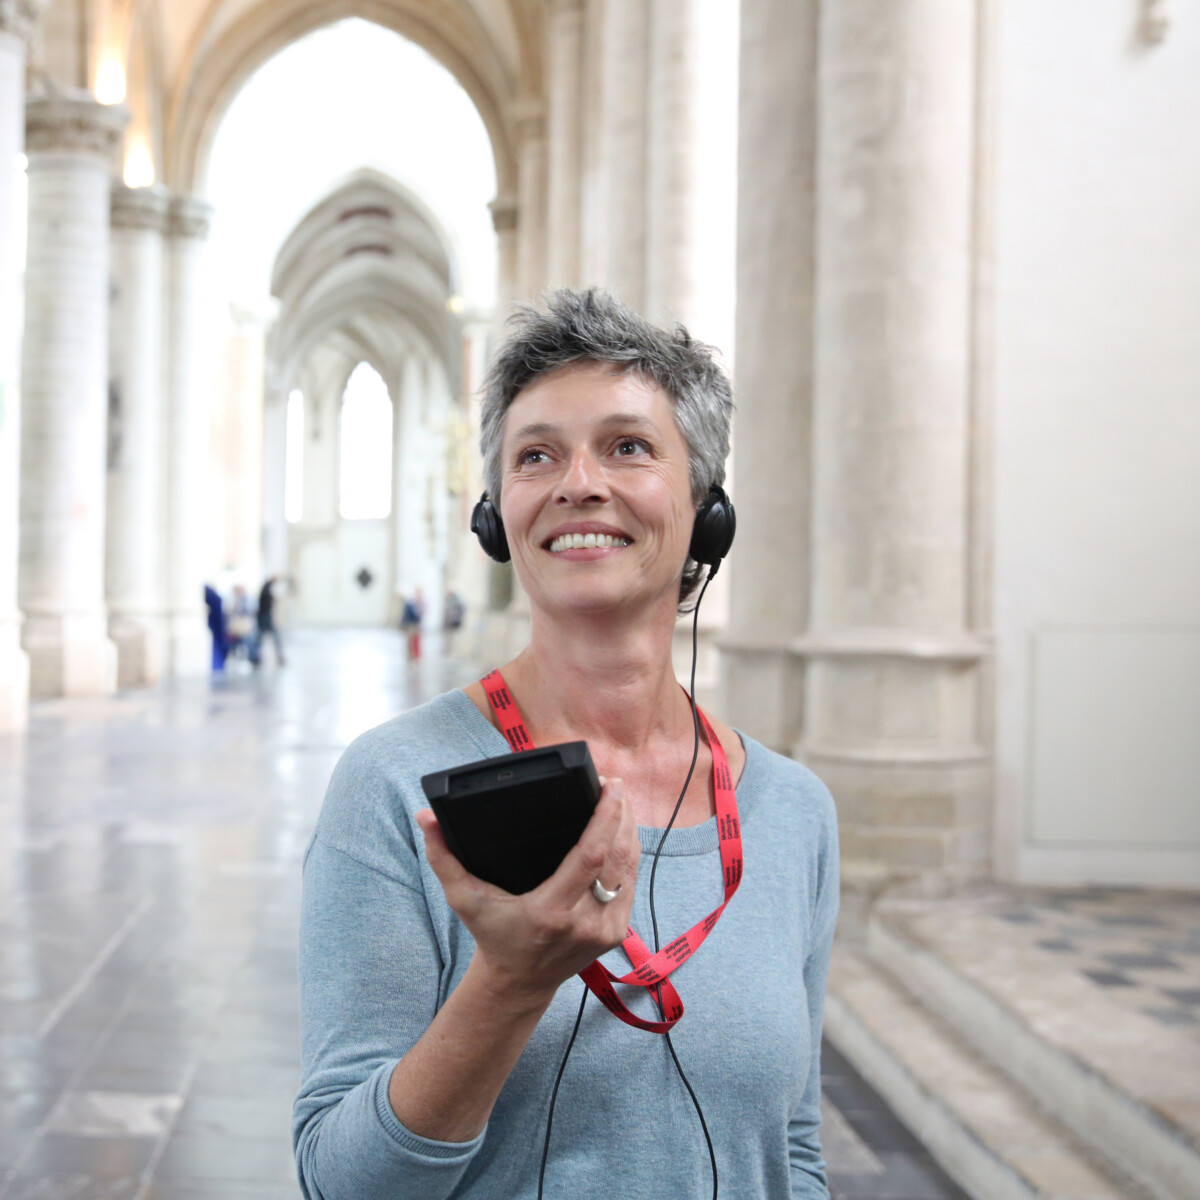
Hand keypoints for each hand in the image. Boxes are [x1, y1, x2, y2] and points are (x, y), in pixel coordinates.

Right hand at [415, 777, 639, 1004]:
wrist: (519, 983)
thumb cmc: (493, 935)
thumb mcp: (464, 899)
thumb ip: (443, 857)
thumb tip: (426, 817)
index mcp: (551, 911)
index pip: (592, 856)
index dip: (605, 818)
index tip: (608, 787)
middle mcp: (584, 922)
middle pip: (618, 857)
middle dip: (621, 815)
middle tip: (614, 784)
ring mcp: (605, 930)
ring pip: (630, 868)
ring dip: (629, 830)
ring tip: (621, 800)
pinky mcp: (617, 933)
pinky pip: (630, 885)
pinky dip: (630, 855)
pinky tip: (624, 833)